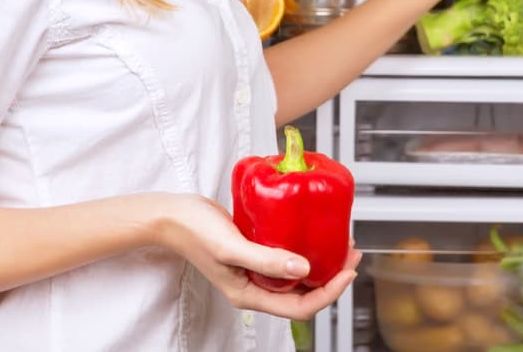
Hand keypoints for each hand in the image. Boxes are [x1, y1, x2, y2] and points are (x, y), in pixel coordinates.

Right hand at [157, 194, 359, 320]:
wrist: (172, 215)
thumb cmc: (194, 231)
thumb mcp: (231, 247)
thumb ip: (266, 260)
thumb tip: (304, 270)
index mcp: (250, 295)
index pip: (300, 308)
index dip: (329, 293)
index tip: (347, 271)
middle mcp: (256, 287)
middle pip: (304, 294)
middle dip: (332, 277)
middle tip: (350, 253)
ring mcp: (255, 270)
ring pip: (297, 275)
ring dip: (321, 262)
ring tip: (339, 241)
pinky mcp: (255, 251)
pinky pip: (286, 256)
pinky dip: (304, 247)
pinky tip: (313, 231)